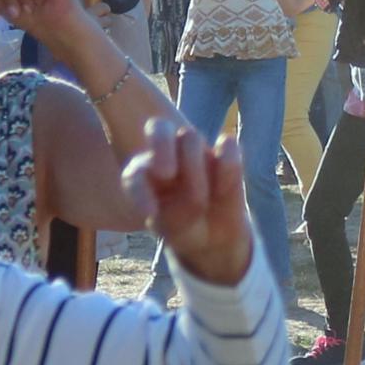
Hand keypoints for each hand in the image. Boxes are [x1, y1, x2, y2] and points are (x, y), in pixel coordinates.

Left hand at [126, 114, 253, 285]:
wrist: (215, 234)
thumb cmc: (185, 228)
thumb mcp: (173, 230)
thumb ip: (175, 215)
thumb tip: (197, 198)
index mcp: (144, 172)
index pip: (136, 173)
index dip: (140, 189)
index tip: (151, 213)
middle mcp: (168, 153)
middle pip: (159, 130)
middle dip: (161, 146)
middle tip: (167, 174)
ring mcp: (197, 150)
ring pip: (191, 138)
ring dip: (195, 169)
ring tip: (203, 200)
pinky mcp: (225, 153)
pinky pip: (227, 147)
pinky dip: (227, 165)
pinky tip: (225, 190)